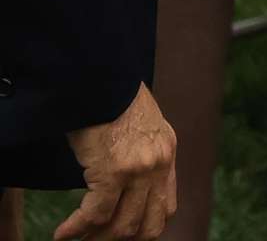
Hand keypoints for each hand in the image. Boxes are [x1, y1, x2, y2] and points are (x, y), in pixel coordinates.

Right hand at [57, 83, 177, 239]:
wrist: (102, 79)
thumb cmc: (113, 100)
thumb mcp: (142, 127)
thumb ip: (143, 154)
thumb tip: (127, 183)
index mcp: (167, 154)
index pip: (166, 207)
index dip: (144, 228)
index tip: (123, 236)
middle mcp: (158, 165)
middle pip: (148, 224)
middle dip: (121, 240)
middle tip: (97, 240)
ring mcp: (138, 170)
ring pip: (122, 226)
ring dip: (97, 238)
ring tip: (78, 238)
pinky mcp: (113, 171)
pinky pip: (96, 215)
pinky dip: (77, 229)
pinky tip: (63, 233)